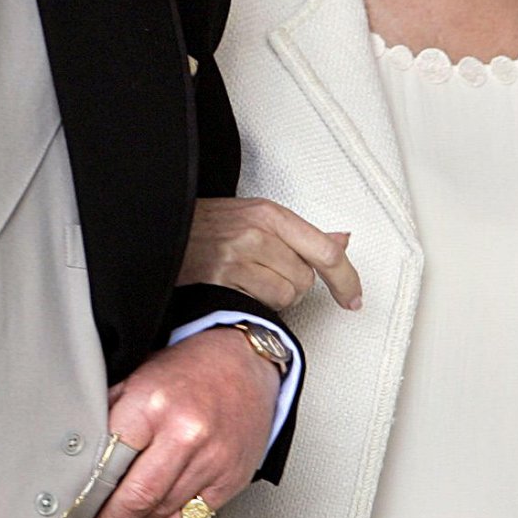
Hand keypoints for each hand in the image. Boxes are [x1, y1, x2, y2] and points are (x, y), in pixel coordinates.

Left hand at [82, 326, 279, 517]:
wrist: (246, 362)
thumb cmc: (190, 369)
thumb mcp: (141, 375)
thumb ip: (112, 412)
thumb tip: (77, 452)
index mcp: (154, 403)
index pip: (110, 461)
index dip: (88, 492)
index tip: (74, 510)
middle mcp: (186, 432)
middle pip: (137, 496)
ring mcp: (212, 459)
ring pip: (162, 512)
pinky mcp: (231, 478)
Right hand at [178, 196, 361, 311]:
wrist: (164, 230)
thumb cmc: (211, 226)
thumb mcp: (258, 217)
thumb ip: (303, 234)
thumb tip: (343, 241)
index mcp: (271, 213)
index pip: (325, 250)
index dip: (346, 279)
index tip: (353, 299)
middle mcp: (257, 232)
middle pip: (305, 279)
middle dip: (293, 284)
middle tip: (266, 272)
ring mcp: (239, 255)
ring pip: (285, 295)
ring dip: (273, 297)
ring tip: (249, 280)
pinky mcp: (222, 278)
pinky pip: (260, 304)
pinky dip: (254, 302)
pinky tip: (237, 288)